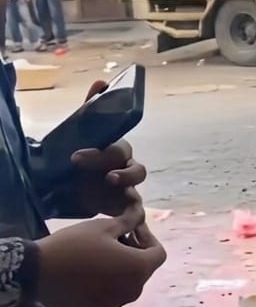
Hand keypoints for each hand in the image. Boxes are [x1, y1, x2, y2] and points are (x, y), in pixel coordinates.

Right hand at [34, 208, 166, 306]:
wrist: (37, 272)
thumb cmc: (74, 244)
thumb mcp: (104, 226)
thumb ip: (130, 222)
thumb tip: (142, 215)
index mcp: (138, 269)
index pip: (158, 253)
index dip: (148, 238)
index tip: (131, 229)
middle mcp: (132, 292)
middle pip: (143, 270)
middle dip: (135, 252)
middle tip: (116, 238)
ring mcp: (114, 306)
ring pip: (127, 284)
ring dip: (121, 269)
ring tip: (101, 255)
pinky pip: (110, 296)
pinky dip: (107, 284)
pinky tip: (88, 272)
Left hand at [70, 81, 146, 216]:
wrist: (66, 185)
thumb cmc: (78, 155)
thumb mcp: (80, 131)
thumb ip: (91, 107)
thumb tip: (102, 81)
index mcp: (117, 152)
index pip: (117, 151)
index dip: (99, 155)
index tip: (76, 157)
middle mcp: (125, 170)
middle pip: (136, 171)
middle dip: (123, 174)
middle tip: (106, 178)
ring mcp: (126, 191)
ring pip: (138, 193)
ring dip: (130, 202)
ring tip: (116, 206)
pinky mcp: (122, 209)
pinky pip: (135, 215)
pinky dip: (135, 221)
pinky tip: (128, 225)